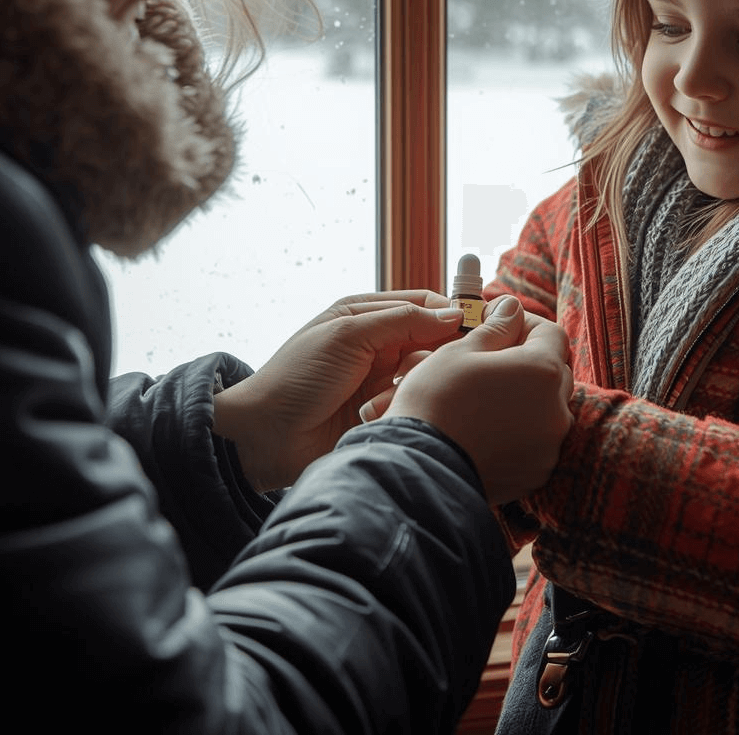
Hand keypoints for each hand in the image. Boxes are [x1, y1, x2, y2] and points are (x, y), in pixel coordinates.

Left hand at [212, 291, 466, 490]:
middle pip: (433, 339)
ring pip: (426, 372)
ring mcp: (384, 378)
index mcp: (368, 313)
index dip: (451, 312)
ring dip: (410, 384)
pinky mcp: (386, 410)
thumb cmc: (298, 376)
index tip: (472, 327)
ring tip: (380, 399)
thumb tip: (455, 313)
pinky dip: (401, 406)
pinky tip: (375, 415)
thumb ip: (404, 320)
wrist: (265, 437)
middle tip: (418, 369)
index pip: (425, 302)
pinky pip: (413, 401)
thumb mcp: (349, 335)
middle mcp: (380, 342)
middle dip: (432, 355)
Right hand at [376, 296, 574, 504]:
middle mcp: (557, 411)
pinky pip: (537, 441)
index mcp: (543, 372)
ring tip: (487, 394)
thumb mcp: (461, 351)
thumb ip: (496, 327)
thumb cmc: (436, 401)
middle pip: (555, 372)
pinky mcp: (536, 473)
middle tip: (491, 358)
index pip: (552, 334)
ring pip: (547, 409)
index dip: (527, 324)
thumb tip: (512, 308)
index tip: (500, 324)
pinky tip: (488, 426)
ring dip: (527, 396)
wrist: (419, 468)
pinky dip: (521, 430)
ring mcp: (549, 446)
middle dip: (528, 360)